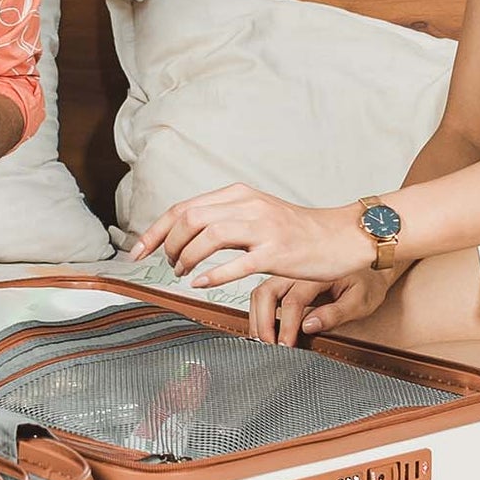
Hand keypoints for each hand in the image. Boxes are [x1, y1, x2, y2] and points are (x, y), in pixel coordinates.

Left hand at [129, 184, 375, 290]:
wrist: (342, 236)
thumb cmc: (298, 231)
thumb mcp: (257, 214)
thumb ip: (225, 218)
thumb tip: (187, 232)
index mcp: (238, 195)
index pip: (183, 207)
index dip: (155, 230)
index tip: (137, 251)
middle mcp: (248, 206)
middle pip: (189, 218)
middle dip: (166, 243)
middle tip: (165, 265)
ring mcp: (263, 228)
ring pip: (208, 236)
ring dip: (186, 257)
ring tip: (182, 273)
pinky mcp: (277, 252)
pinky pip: (238, 262)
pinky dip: (213, 274)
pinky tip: (201, 284)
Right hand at [249, 270, 393, 346]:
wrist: (372, 264)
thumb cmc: (367, 284)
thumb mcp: (360, 301)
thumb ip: (335, 314)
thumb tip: (308, 327)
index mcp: (316, 274)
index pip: (292, 302)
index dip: (286, 328)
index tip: (285, 347)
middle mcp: (297, 271)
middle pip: (266, 293)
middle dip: (262, 323)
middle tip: (269, 348)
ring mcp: (289, 273)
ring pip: (260, 293)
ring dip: (257, 318)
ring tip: (264, 342)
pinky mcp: (285, 279)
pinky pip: (264, 293)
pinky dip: (259, 312)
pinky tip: (264, 329)